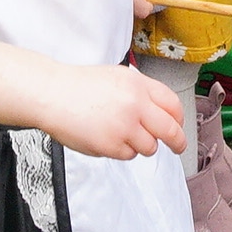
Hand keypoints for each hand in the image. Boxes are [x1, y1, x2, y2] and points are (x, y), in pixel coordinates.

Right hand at [35, 61, 185, 160]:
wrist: (52, 95)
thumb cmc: (80, 86)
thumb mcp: (117, 76)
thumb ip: (141, 91)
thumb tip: (163, 110)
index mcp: (138, 84)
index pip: (173, 105)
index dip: (179, 118)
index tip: (179, 125)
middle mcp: (135, 104)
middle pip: (171, 130)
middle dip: (178, 142)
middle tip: (178, 147)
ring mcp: (124, 126)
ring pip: (149, 146)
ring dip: (140, 144)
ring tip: (119, 132)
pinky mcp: (111, 145)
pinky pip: (128, 154)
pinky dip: (121, 150)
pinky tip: (105, 136)